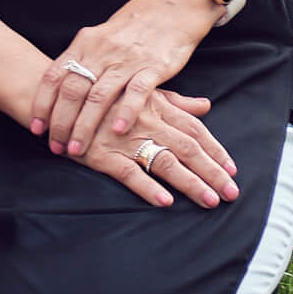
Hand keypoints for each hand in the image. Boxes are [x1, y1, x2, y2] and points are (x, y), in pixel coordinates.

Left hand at [31, 0, 225, 162]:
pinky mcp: (153, 66)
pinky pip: (136, 91)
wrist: (170, 7)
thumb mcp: (100, 38)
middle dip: (60, 122)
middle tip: (55, 146)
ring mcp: (126, 59)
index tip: (36, 128)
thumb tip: (59, 87)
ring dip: (84, 126)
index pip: (54, 76)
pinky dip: (126, 112)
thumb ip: (82, 60)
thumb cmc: (133, 27)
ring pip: (98, 96)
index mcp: (84, 43)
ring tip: (77, 150)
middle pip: (72, 90)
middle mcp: (101, 51)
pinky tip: (118, 132)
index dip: (42, 104)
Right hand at [82, 93, 238, 211]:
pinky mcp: (102, 153)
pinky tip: (165, 201)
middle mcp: (146, 121)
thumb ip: (176, 102)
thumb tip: (206, 106)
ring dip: (189, 182)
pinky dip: (147, 186)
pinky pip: (128, 172)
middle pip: (187, 147)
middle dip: (211, 171)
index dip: (215, 150)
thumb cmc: (104, 95)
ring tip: (209, 200)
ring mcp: (124, 138)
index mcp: (157, 106)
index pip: (194, 129)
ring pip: (164, 161)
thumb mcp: (143, 92)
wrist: (60, 94)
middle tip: (231, 192)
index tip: (233, 170)